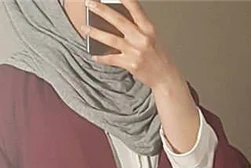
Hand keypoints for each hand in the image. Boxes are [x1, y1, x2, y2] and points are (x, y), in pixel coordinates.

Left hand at [82, 0, 200, 152]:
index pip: (134, 8)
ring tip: (85, 28)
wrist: (166, 77)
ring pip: (111, 39)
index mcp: (148, 28)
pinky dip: (101, 58)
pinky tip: (93, 55)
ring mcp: (135, 51)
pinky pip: (111, 59)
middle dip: (101, 10)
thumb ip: (138, 27)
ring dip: (95, 33)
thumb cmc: (159, 57)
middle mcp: (141, 38)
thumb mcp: (152, 37)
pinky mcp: (130, 64)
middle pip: (118, 20)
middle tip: (90, 4)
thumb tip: (119, 20)